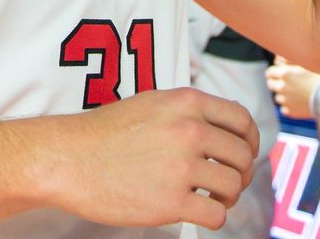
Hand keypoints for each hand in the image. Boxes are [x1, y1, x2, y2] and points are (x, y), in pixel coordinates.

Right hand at [56, 88, 258, 230]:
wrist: (69, 158)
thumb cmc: (106, 133)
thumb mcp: (153, 103)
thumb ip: (190, 111)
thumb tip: (229, 125)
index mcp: (187, 102)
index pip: (241, 120)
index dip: (250, 140)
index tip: (244, 153)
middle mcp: (190, 130)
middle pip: (242, 156)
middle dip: (240, 173)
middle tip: (227, 182)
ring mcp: (182, 166)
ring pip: (233, 186)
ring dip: (228, 197)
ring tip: (212, 198)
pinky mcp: (171, 201)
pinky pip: (216, 214)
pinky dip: (214, 217)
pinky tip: (199, 212)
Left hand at [265, 62, 319, 119]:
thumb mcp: (307, 63)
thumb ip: (290, 59)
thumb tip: (279, 59)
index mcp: (285, 74)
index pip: (269, 73)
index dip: (275, 72)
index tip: (280, 73)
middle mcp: (282, 88)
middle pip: (271, 85)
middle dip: (276, 83)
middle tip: (287, 82)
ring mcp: (286, 101)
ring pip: (278, 97)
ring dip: (284, 95)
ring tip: (297, 93)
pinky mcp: (292, 112)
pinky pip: (285, 109)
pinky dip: (290, 106)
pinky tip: (300, 102)